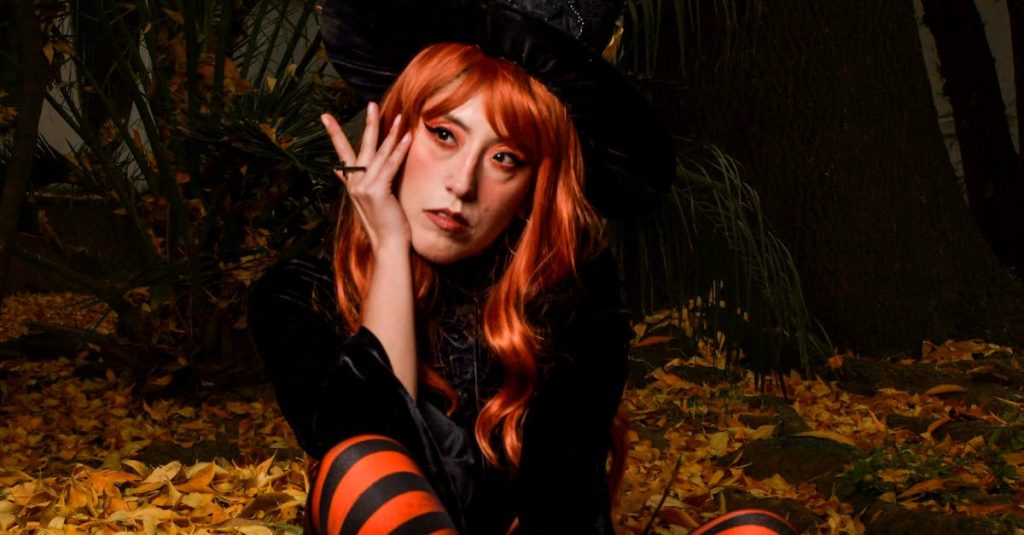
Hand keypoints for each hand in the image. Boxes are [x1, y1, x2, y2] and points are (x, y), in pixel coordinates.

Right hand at [322, 103, 412, 251]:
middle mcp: (355, 182)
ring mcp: (364, 186)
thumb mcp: (365, 200)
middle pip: (361, 146)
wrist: (387, 243)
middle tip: (370, 104)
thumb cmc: (382, 223)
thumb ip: (351, 182)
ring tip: (399, 117)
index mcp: (352, 183)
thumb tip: (336, 169)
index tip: (325, 117)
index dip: (335, 134)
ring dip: (391, 133)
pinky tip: (406, 137)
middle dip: (368, 124)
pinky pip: (391, 164)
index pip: (342, 153)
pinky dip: (399, 150)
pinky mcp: (377, 190)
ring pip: (380, 153)